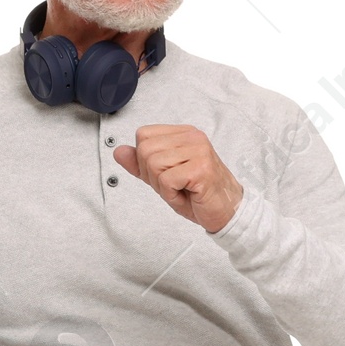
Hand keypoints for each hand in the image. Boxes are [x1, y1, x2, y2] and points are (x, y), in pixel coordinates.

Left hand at [113, 125, 243, 233]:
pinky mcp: (200, 168)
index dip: (145, 160)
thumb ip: (140, 164)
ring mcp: (198, 150)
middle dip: (152, 176)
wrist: (226, 211)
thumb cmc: (198, 194)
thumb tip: (118, 151)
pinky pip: (166, 181)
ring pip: (154, 165)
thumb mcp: (162, 178)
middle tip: (174, 185)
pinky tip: (187, 195)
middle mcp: (192, 137)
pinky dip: (171, 195)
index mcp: (183, 134)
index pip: (143, 135)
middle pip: (145, 150)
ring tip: (182, 189)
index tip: (165, 173)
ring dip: (163, 187)